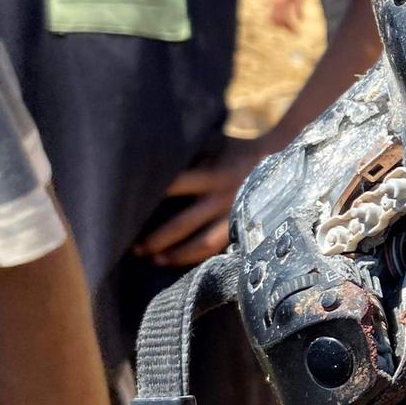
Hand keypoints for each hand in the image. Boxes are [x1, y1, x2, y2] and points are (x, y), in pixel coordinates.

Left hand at [133, 138, 265, 266]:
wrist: (279, 159)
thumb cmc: (237, 148)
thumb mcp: (214, 142)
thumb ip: (190, 149)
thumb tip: (149, 146)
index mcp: (213, 174)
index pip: (175, 184)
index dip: (151, 193)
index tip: (125, 203)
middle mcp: (222, 198)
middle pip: (183, 223)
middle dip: (157, 237)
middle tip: (135, 247)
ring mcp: (234, 215)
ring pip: (202, 243)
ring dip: (177, 254)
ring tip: (156, 260)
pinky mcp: (243, 227)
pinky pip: (219, 248)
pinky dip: (199, 256)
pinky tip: (182, 262)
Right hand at [269, 0, 304, 31]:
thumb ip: (299, 8)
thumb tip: (300, 20)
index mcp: (282, 3)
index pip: (285, 20)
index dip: (290, 27)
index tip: (296, 32)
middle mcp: (276, 4)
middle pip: (277, 21)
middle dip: (284, 28)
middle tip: (293, 32)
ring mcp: (273, 3)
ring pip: (273, 18)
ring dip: (280, 24)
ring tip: (289, 28)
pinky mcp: (273, 2)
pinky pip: (273, 14)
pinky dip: (278, 19)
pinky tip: (285, 21)